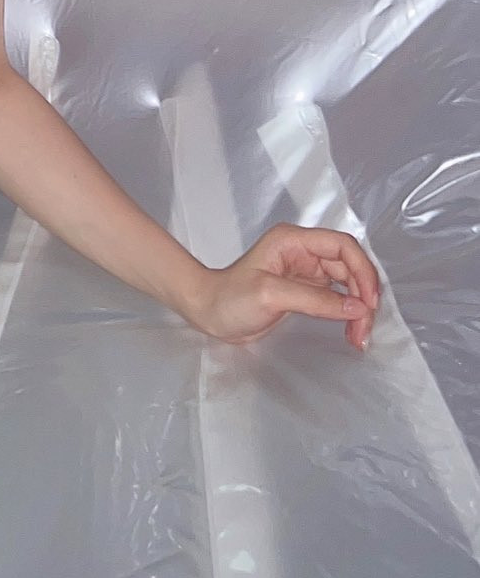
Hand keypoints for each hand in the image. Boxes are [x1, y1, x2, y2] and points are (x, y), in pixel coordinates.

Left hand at [191, 223, 380, 349]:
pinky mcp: (306, 291)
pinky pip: (337, 298)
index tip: (369, 301)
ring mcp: (305, 271)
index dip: (362, 270)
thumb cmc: (229, 298)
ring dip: (358, 309)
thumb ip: (316, 299)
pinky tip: (350, 330)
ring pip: (348, 284)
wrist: (208, 313)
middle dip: (363, 296)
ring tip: (359, 336)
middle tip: (365, 327)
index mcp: (293, 241)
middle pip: (349, 266)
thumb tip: (358, 308)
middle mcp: (302, 252)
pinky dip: (348, 314)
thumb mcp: (271, 295)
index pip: (341, 245)